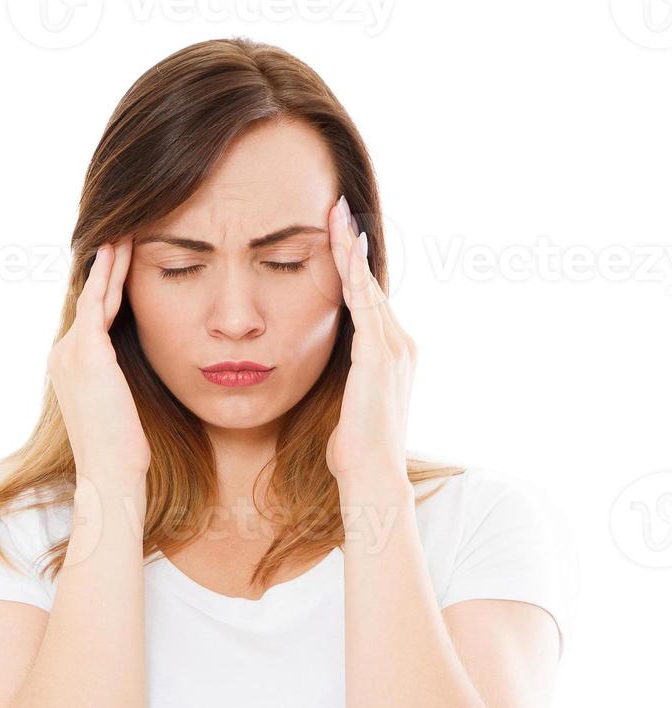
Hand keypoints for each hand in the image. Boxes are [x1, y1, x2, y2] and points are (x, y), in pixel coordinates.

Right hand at [48, 240, 147, 480]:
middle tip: (120, 234)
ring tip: (123, 233)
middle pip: (90, 300)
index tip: (120, 264)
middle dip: (106, 268)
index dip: (106, 289)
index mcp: (70, 366)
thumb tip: (137, 373)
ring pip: (94, 295)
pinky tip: (117, 251)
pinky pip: (98, 302)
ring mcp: (70, 351)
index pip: (93, 318)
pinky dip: (106, 274)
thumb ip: (121, 380)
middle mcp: (63, 353)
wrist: (109, 471)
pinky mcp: (87, 351)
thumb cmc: (121, 450)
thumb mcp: (119, 407)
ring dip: (109, 263)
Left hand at [324, 195, 413, 492]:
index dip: (354, 266)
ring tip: (338, 214)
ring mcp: (394, 348)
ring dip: (352, 249)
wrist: (373, 475)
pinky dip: (353, 275)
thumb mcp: (349, 403)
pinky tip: (343, 249)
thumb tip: (334, 378)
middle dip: (354, 244)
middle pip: (371, 283)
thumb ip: (347, 380)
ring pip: (369, 287)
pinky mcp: (380, 355)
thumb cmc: (354, 449)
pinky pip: (364, 305)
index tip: (340, 235)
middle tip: (339, 207)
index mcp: (393, 354)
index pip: (369, 299)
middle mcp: (400, 344)